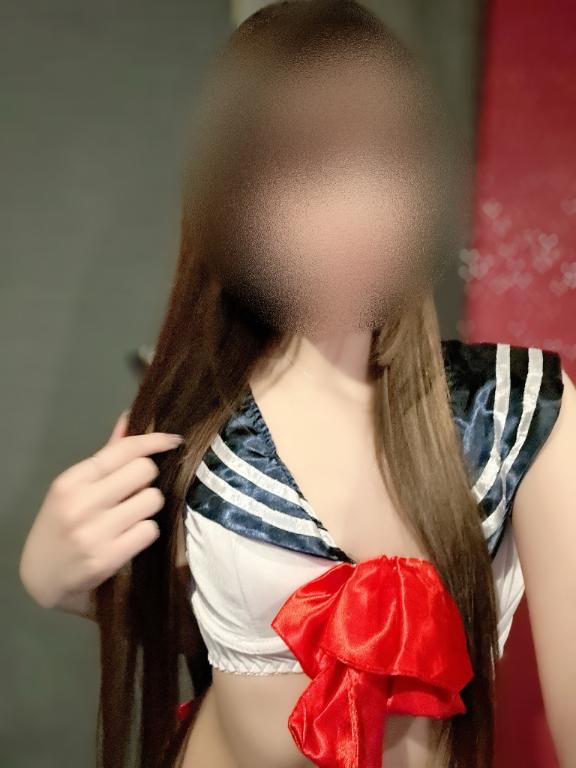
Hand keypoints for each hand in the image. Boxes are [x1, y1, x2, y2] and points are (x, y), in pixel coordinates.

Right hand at [19, 411, 183, 610]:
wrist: (41, 578)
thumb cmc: (62, 525)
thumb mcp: (75, 488)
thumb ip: (107, 455)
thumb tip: (131, 417)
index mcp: (73, 480)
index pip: (124, 449)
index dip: (155, 441)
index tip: (174, 441)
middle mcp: (82, 503)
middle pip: (145, 471)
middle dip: (148, 480)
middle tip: (136, 492)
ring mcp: (94, 532)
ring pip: (152, 501)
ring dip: (148, 508)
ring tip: (131, 517)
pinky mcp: (107, 558)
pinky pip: (150, 531)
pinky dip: (145, 533)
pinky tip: (129, 538)